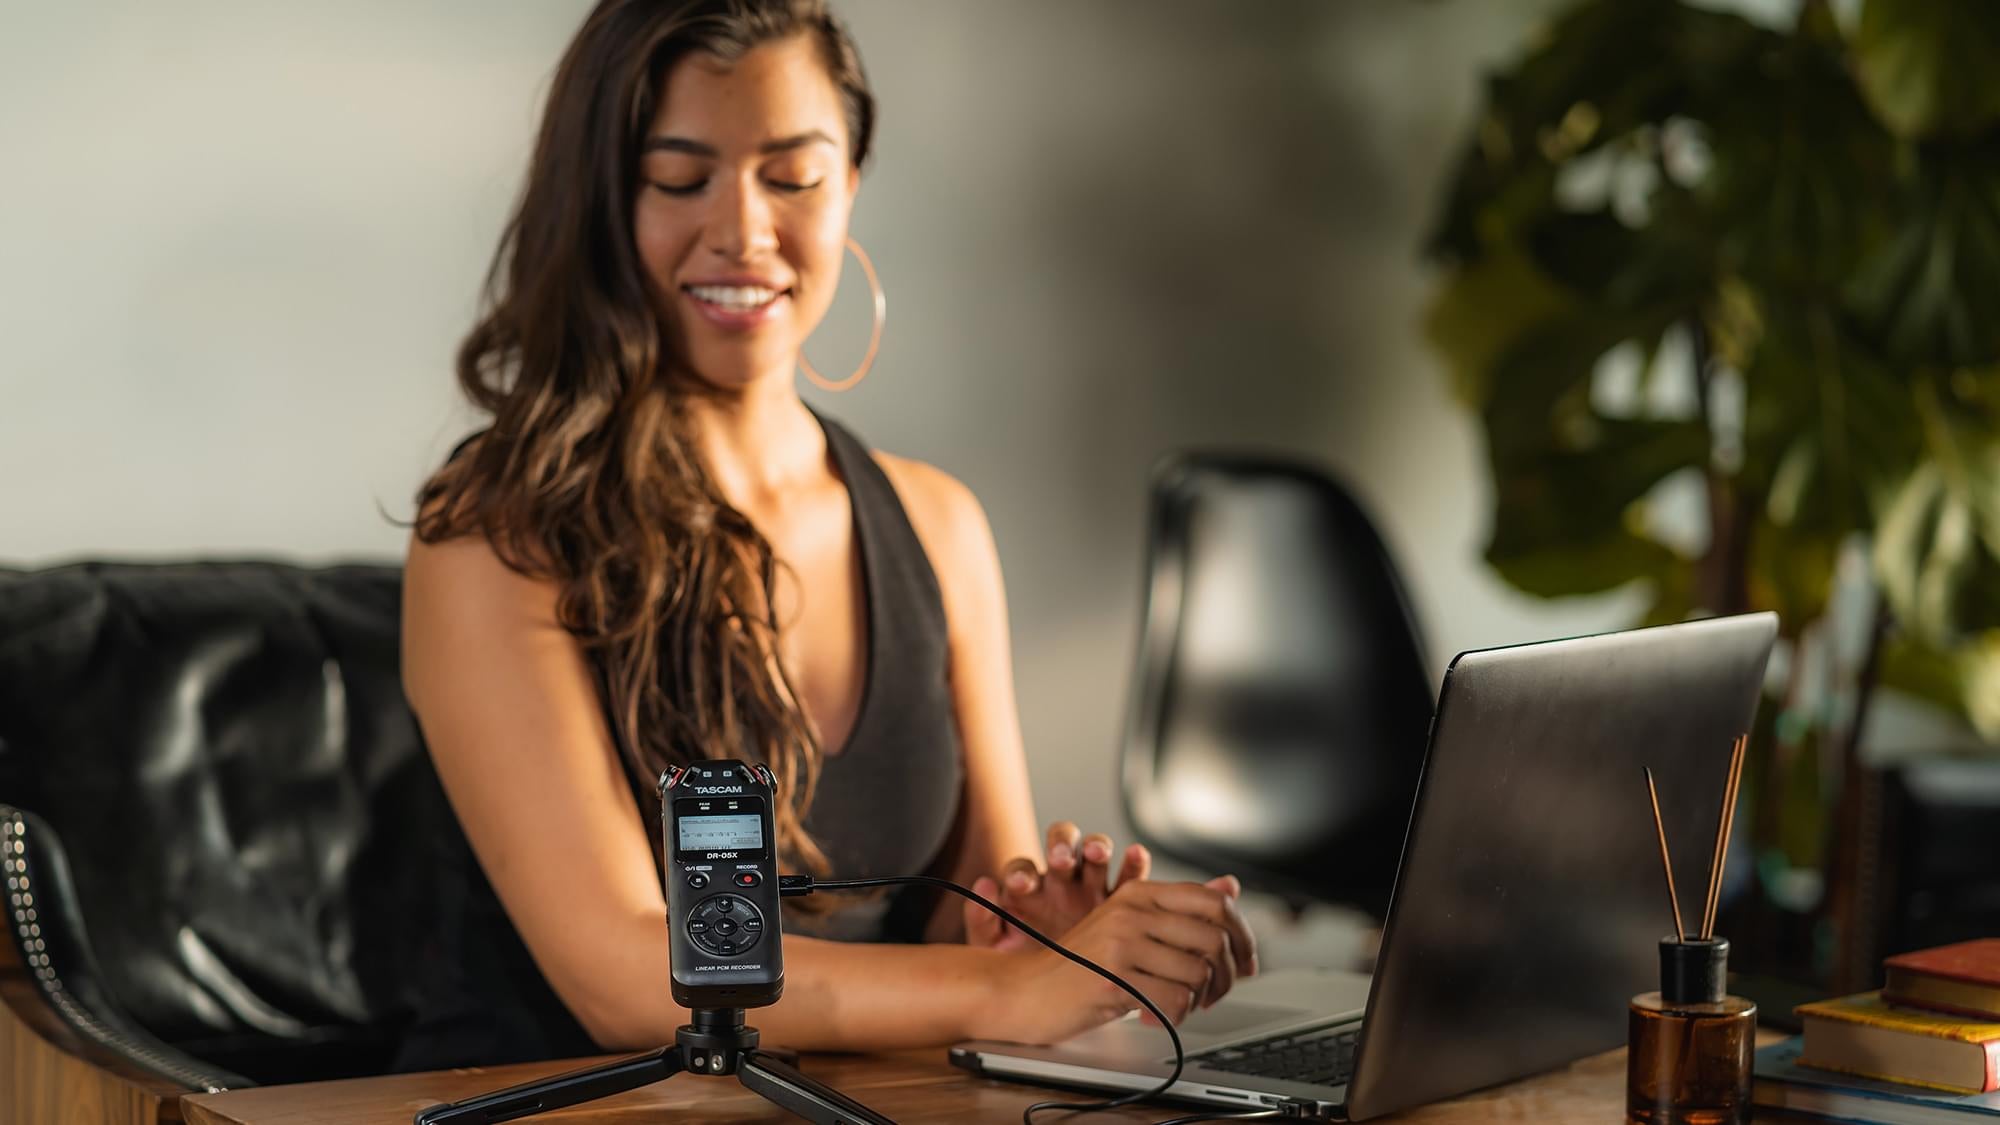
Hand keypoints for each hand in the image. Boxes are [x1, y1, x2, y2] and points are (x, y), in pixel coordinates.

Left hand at [964, 821, 1150, 951]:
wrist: (1059, 996)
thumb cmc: (1023, 969)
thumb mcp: (996, 952)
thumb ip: (981, 921)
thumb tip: (983, 884)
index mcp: (1028, 890)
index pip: (1022, 869)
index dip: (1021, 874)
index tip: (1019, 885)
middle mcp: (1061, 882)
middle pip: (1062, 846)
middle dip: (1061, 847)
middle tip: (1060, 860)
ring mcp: (1092, 888)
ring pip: (1096, 854)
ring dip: (1097, 847)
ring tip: (1097, 852)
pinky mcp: (1122, 902)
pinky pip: (1131, 877)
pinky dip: (1135, 863)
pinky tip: (1136, 855)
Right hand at [976, 876, 1258, 1045]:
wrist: (1022, 991)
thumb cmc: (1077, 964)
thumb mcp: (1126, 926)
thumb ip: (1176, 908)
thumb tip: (1230, 888)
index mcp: (1138, 893)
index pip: (1213, 902)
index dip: (1241, 934)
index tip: (1246, 960)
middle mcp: (1131, 911)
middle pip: (1214, 938)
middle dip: (1227, 975)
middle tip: (1217, 993)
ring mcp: (1120, 943)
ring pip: (1197, 972)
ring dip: (1200, 999)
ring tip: (1182, 1005)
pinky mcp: (1111, 979)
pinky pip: (1173, 999)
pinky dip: (1174, 1016)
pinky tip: (1155, 1015)